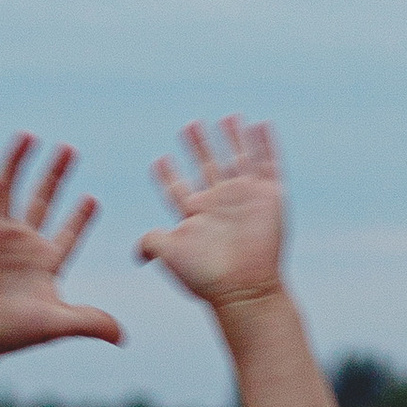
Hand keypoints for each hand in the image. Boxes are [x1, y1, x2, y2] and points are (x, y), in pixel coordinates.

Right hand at [0, 138, 123, 360]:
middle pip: (42, 201)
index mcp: (45, 264)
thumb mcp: (55, 324)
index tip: (93, 198)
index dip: (80, 218)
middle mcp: (23, 246)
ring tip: (29, 134)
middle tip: (69, 148)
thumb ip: (89, 322)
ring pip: (9, 192)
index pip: (67, 234)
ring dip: (18, 164)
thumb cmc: (10, 334)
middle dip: (56, 175)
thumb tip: (122, 337)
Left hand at [137, 116, 287, 310]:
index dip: (167, 174)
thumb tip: (137, 254)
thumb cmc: (206, 275)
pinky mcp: (269, 197)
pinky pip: (269, 163)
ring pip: (238, 159)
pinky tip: (260, 125)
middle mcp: (219, 203)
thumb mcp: (169, 254)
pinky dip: (265, 144)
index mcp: (194, 213)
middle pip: (206, 166)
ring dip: (233, 139)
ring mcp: (245, 197)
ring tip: (227, 118)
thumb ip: (150, 242)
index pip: (177, 187)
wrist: (244, 288)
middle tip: (188, 125)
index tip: (158, 159)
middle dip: (198, 147)